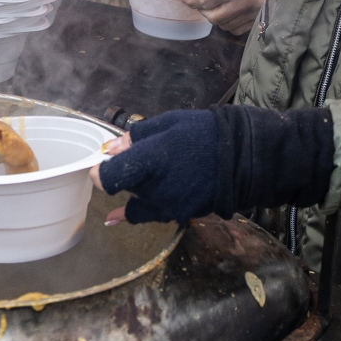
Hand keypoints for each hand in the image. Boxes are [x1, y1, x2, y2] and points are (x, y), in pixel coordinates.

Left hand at [89, 113, 219, 224]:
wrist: (240, 159)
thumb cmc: (203, 133)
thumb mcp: (168, 123)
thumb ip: (136, 137)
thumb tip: (111, 150)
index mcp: (150, 160)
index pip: (108, 177)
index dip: (99, 172)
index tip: (101, 164)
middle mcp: (154, 188)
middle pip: (123, 186)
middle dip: (124, 173)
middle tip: (139, 158)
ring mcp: (165, 206)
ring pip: (135, 199)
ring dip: (136, 188)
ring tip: (153, 172)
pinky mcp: (176, 215)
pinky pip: (146, 215)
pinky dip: (130, 213)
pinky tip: (114, 217)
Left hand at [181, 0, 275, 34]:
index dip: (191, 0)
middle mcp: (247, 0)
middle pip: (214, 16)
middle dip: (201, 10)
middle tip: (198, 0)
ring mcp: (255, 11)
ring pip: (224, 25)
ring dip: (213, 16)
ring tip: (213, 4)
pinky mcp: (260, 17)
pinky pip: (237, 29)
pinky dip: (227, 23)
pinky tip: (227, 10)